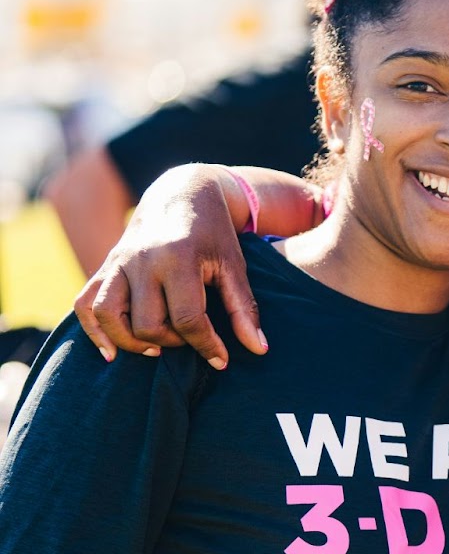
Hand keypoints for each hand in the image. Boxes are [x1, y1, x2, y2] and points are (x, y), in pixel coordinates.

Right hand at [74, 164, 267, 366]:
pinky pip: (86, 303)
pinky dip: (94, 330)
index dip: (206, 346)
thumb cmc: (214, 233)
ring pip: (109, 316)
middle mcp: (142, 261)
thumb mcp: (234, 266)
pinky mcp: (106, 266)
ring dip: (131, 341)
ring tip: (155, 348)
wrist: (181, 193)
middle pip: (148, 324)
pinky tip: (112, 350)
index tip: (221, 360)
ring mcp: (119, 262)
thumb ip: (244, 308)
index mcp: (179, 258)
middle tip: (189, 339)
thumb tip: (259, 350)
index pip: (188, 318)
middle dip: (172, 342)